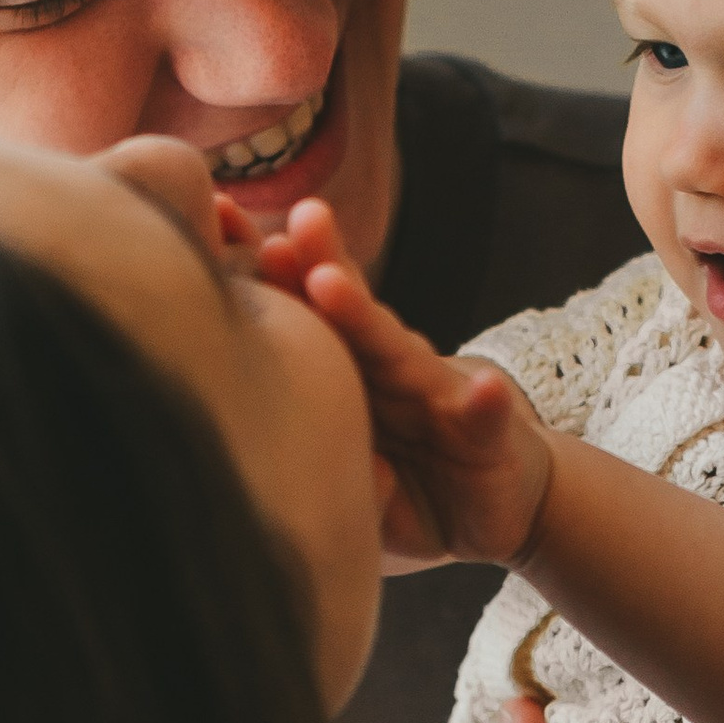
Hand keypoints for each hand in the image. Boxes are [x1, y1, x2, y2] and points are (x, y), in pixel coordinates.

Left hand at [258, 201, 554, 567]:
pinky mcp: (488, 435)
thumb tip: (254, 454)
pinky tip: (483, 388)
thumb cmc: (410, 487)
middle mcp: (391, 373)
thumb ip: (309, 458)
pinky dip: (485, 403)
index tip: (224, 222)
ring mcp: (439, 400)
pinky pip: (484, 417)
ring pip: (402, 353)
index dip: (271, 276)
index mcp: (351, 375)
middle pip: (349, 314)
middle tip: (284, 220)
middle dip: (314, 263)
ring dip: (367, 318)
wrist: (499, 502)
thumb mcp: (346, 478)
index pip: (308, 316)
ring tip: (328, 281)